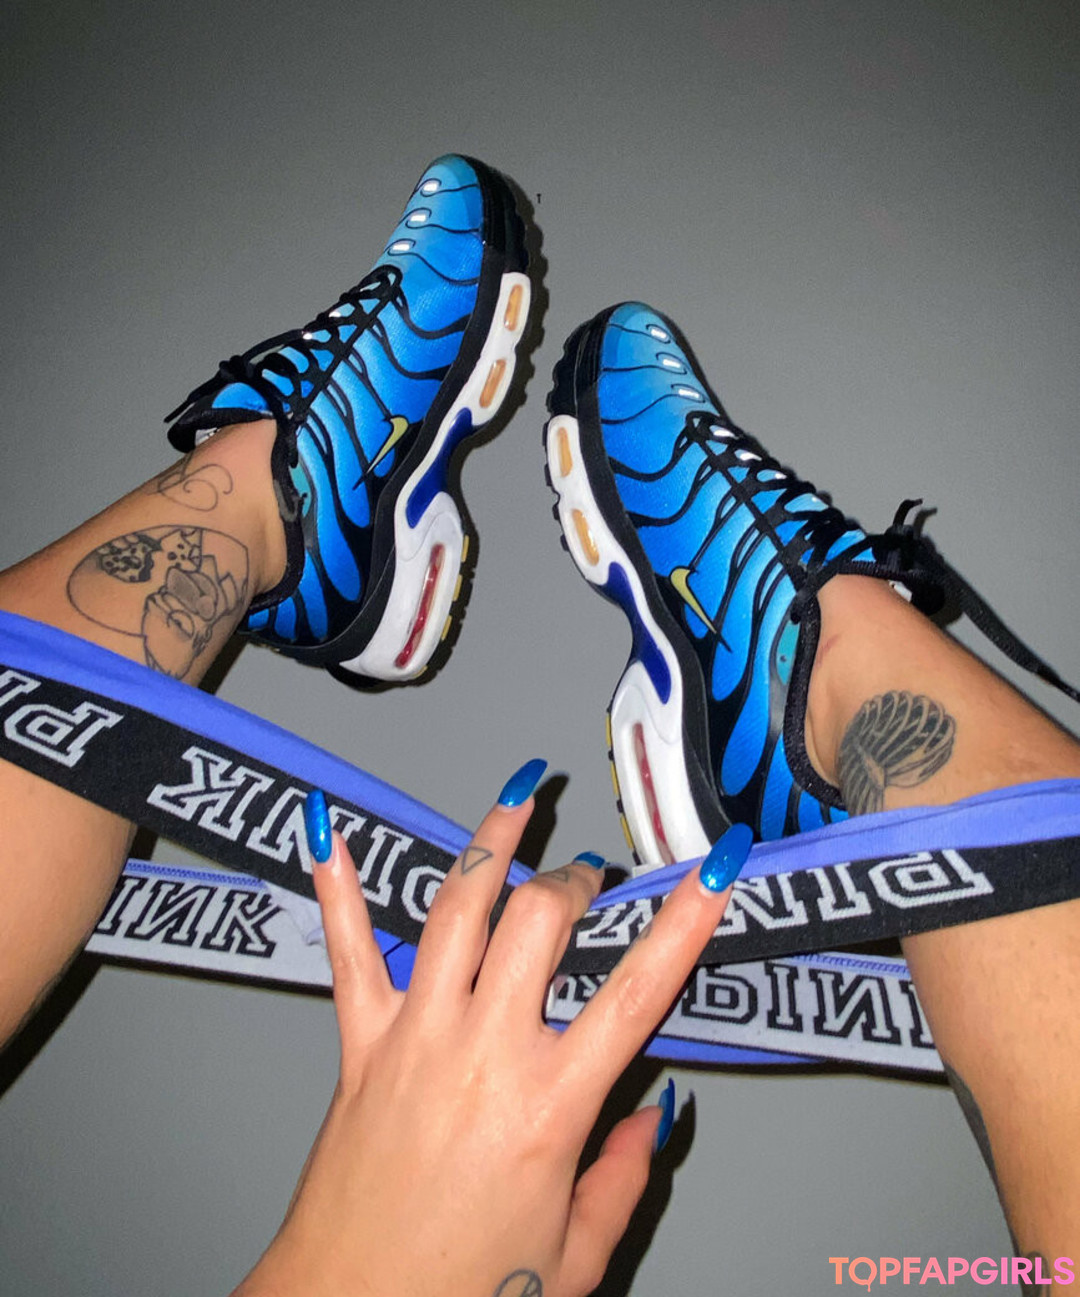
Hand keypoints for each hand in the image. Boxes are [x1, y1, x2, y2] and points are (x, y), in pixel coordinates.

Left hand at [235, 766, 747, 1296]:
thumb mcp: (575, 1257)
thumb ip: (625, 1178)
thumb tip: (655, 1114)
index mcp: (549, 1107)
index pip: (637, 992)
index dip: (685, 922)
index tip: (714, 868)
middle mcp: (483, 1056)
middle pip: (540, 924)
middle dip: (575, 880)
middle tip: (592, 873)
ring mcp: (417, 1039)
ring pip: (457, 912)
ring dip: (491, 845)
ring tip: (518, 798)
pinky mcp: (362, 1046)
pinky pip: (348, 953)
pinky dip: (340, 888)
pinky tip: (332, 835)